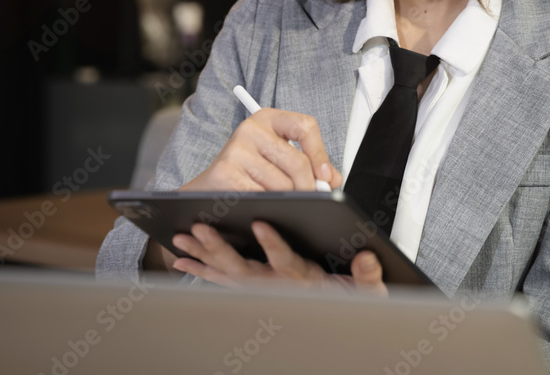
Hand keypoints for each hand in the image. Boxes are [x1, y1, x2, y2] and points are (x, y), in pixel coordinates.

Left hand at [171, 220, 386, 296]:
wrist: (336, 326)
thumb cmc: (349, 300)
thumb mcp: (368, 293)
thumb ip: (368, 276)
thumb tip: (367, 259)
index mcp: (303, 280)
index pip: (286, 261)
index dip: (273, 245)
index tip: (261, 223)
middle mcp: (277, 287)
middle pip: (243, 268)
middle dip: (219, 248)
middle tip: (199, 228)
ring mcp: (261, 290)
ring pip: (226, 273)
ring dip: (203, 255)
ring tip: (181, 238)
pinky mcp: (251, 290)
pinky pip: (221, 281)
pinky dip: (200, 270)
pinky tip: (181, 260)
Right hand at [180, 108, 342, 191]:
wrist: (206, 190)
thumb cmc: (247, 174)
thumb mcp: (277, 161)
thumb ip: (309, 167)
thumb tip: (333, 181)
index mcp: (266, 119)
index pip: (305, 126)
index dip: (320, 153)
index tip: (326, 176)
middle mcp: (250, 129)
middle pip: (297, 162)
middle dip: (310, 187)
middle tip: (312, 201)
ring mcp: (236, 149)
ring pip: (283, 184)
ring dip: (289, 201)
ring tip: (282, 204)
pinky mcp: (226, 172)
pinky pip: (264, 196)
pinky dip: (269, 207)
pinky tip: (264, 208)